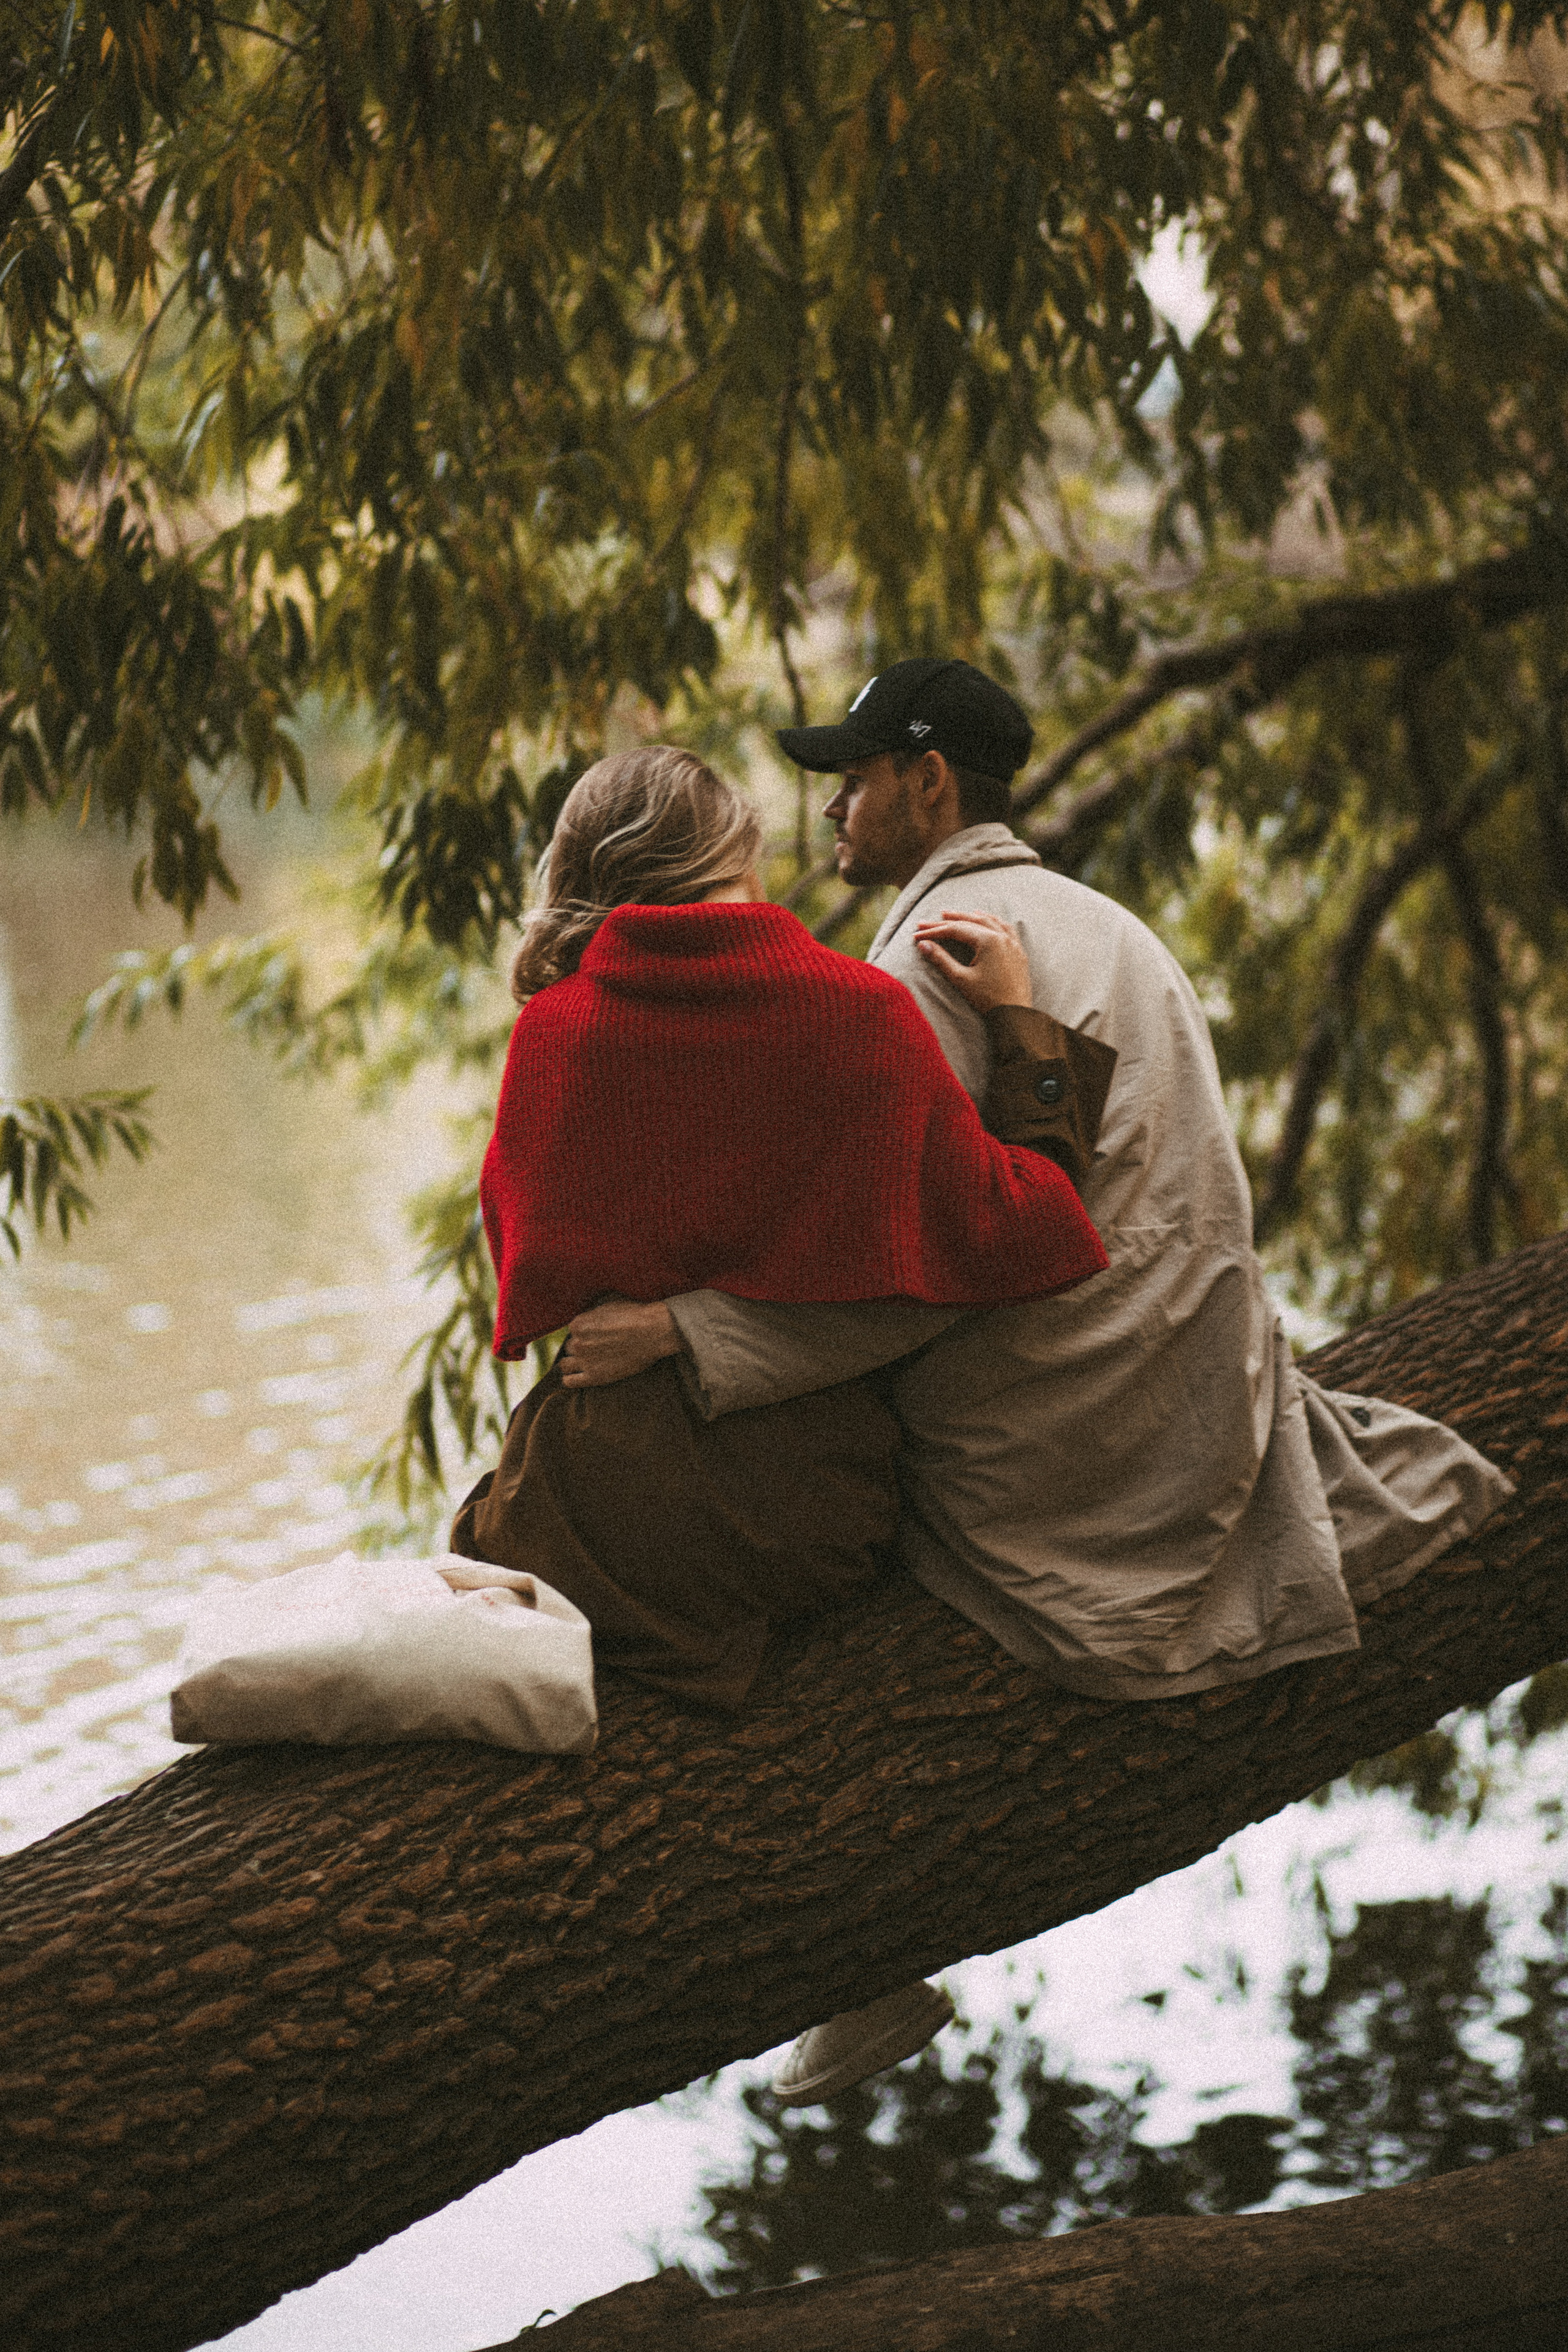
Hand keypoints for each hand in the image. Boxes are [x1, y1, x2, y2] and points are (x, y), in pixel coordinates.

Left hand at [558, 1296, 681, 1386]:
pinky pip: (569, 1382)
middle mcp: (578, 1342)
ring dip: (574, 1363)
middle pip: (570, 1347)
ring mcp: (585, 1361)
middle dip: (581, 1348)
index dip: (583, 1334)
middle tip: (596, 1349)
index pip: (572, 1332)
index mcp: (578, 1324)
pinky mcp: (594, 1377)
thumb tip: (586, 1317)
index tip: (595, 1337)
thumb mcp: (609, 1304)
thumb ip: (591, 1313)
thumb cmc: (635, 1315)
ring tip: (587, 1363)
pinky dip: (571, 1379)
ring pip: (564, 1365)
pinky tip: (580, 1376)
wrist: (653, 1333)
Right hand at [913, 909, 1032, 1012]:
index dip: (934, 931)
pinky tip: (986, 920)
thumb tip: (923, 945)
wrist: (1015, 1016)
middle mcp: (1002, 937)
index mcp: (989, 941)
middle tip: (926, 922)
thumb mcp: (961, 979)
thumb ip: (941, 959)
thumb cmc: (988, 999)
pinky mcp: (1018, 952)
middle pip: (970, 922)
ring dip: (969, 916)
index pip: (956, 930)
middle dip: (946, 922)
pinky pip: (1005, 928)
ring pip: (988, 921)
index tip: (917, 935)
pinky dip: (992, 921)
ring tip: (952, 914)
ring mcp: (1013, 943)